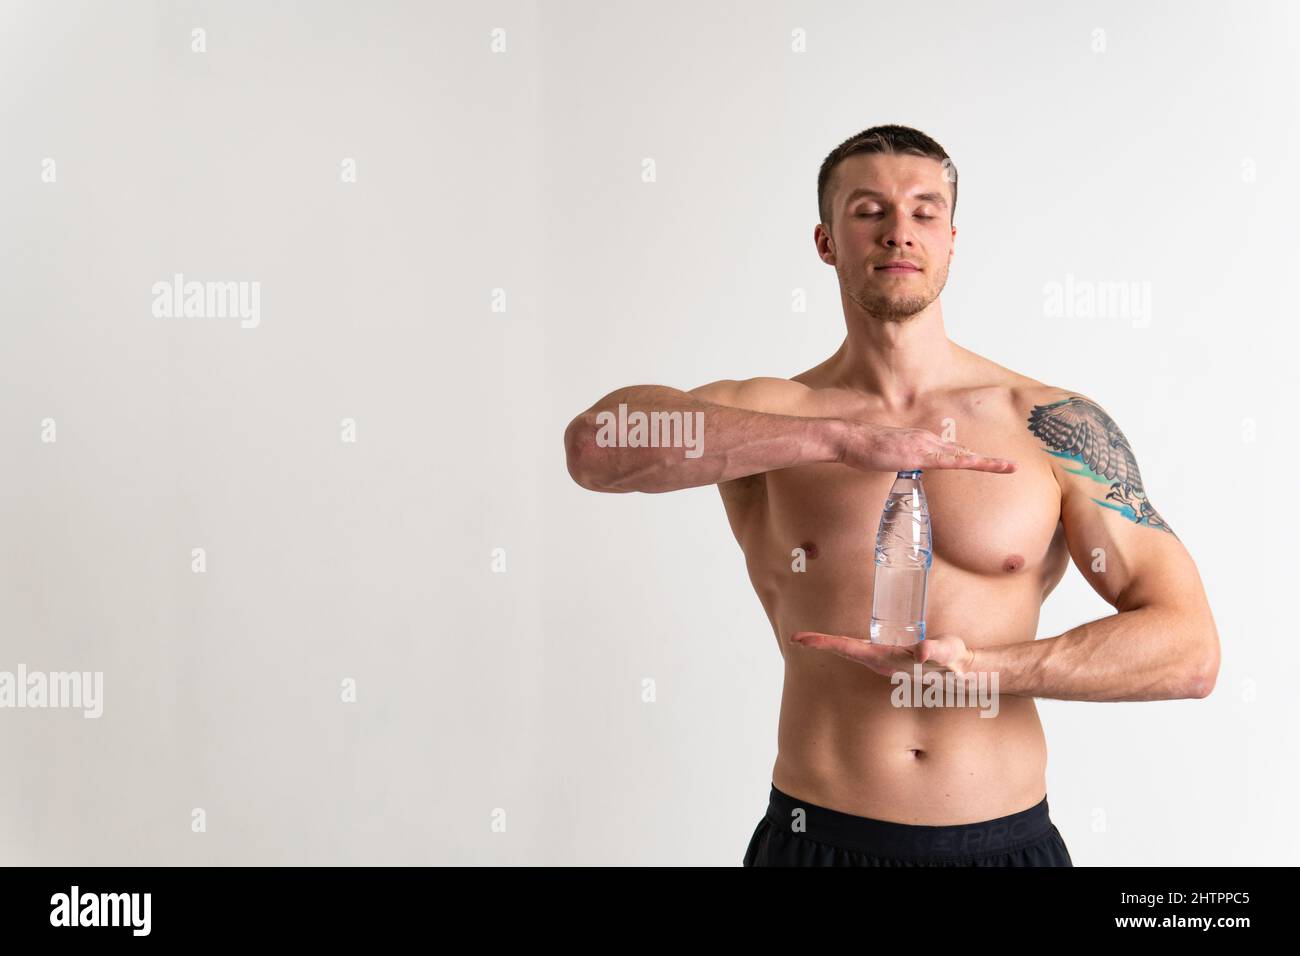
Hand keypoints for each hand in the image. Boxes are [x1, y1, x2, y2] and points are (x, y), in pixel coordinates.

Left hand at [790, 631, 975, 679]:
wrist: (960, 673)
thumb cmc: (951, 661)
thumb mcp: (947, 653)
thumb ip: (937, 651)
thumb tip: (922, 651)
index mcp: (885, 659)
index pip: (849, 648)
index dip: (826, 643)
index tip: (802, 640)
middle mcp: (880, 661)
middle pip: (844, 649)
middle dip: (821, 644)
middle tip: (797, 638)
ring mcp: (883, 660)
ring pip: (851, 649)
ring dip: (831, 644)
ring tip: (809, 639)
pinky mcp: (889, 655)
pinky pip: (861, 647)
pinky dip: (845, 643)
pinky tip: (838, 641)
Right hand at [840, 421, 1016, 474]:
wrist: (851, 440)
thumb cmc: (865, 450)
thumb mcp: (889, 457)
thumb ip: (903, 462)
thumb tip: (909, 470)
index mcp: (921, 440)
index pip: (951, 450)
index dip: (970, 457)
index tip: (988, 463)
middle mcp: (928, 439)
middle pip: (962, 452)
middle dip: (986, 460)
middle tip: (1010, 467)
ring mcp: (925, 445)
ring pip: (962, 455)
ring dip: (987, 462)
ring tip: (1008, 467)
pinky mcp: (920, 454)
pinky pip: (951, 461)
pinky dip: (970, 462)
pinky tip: (985, 465)